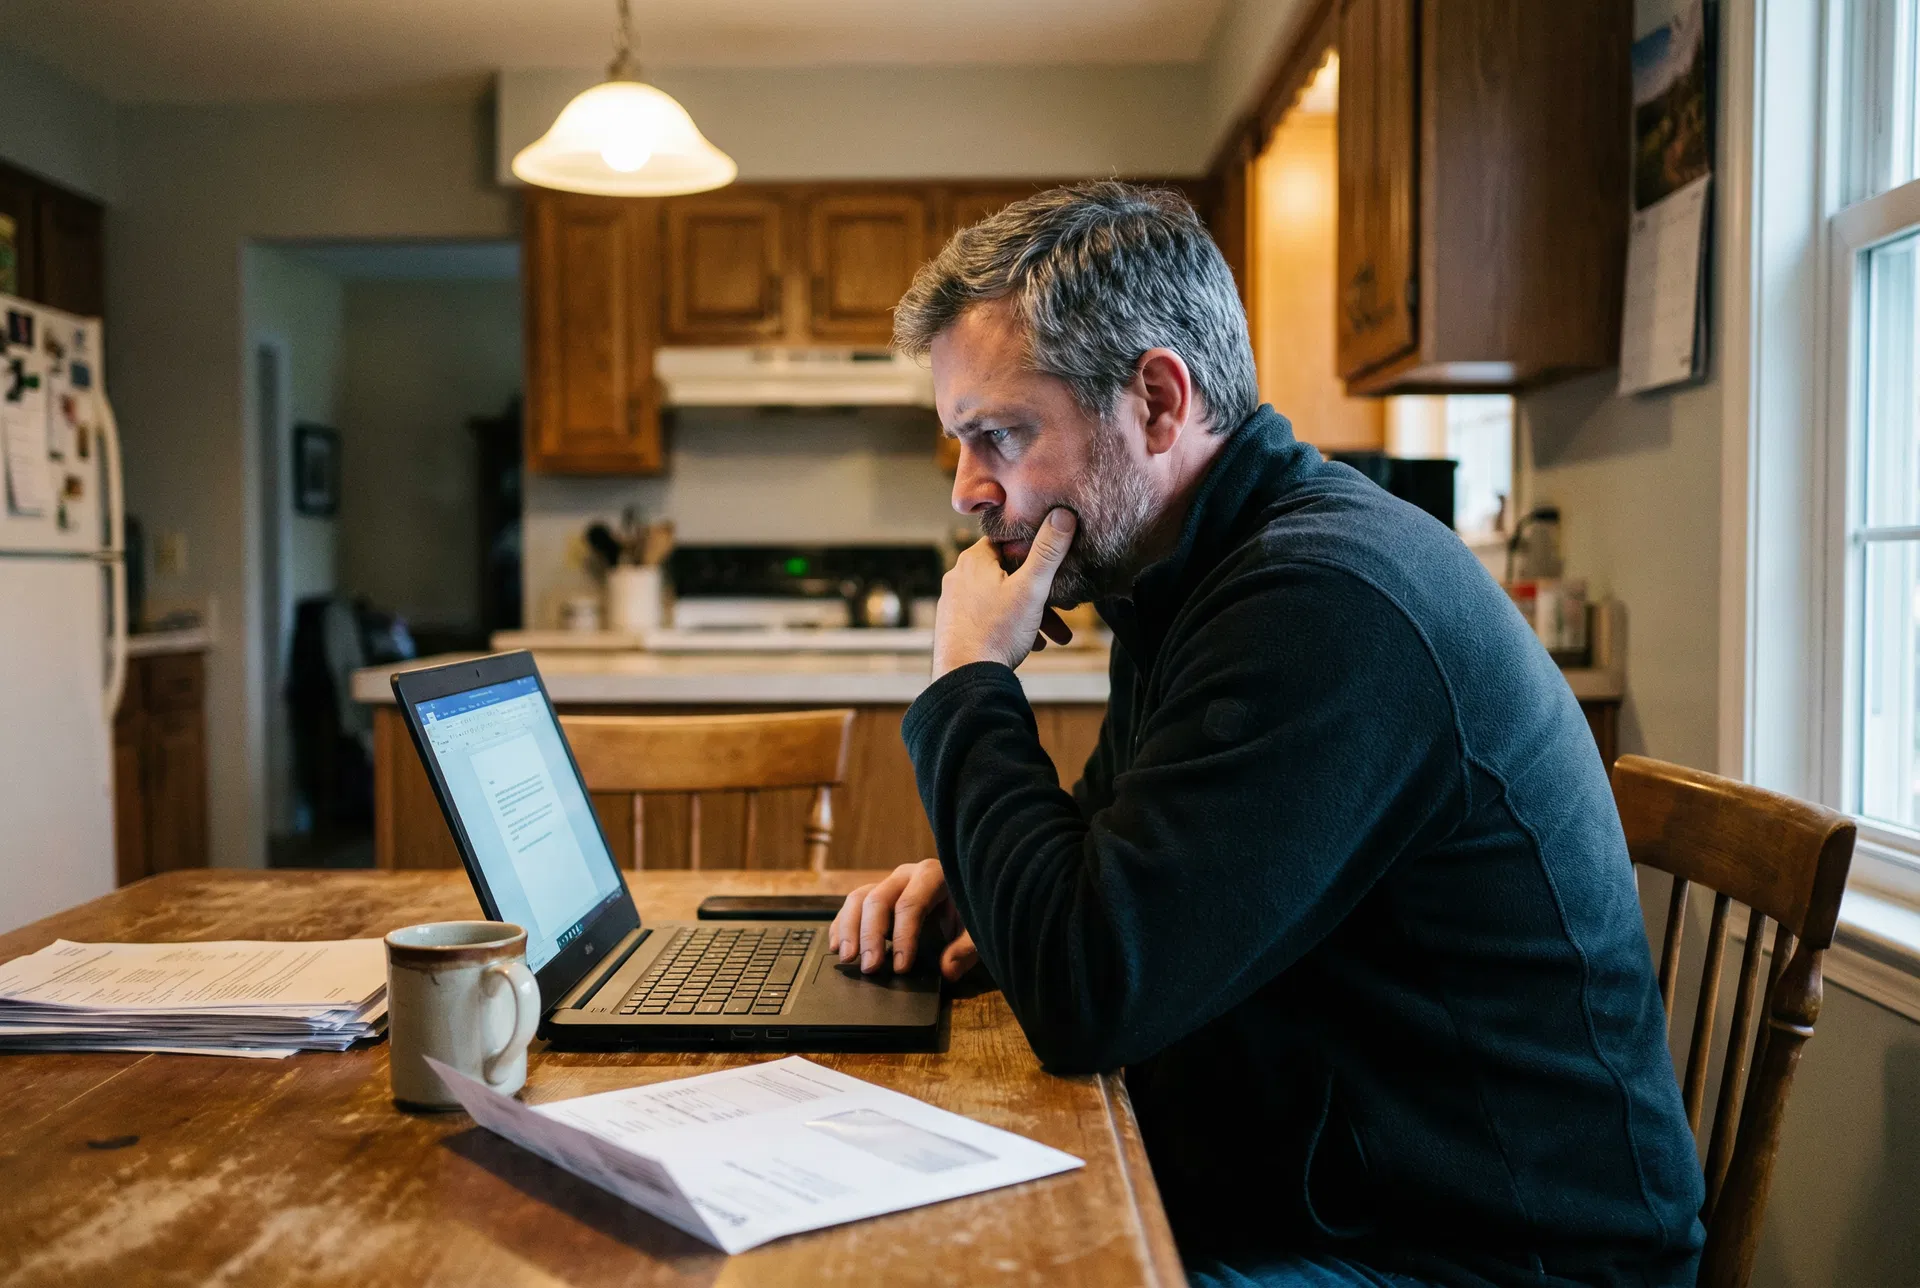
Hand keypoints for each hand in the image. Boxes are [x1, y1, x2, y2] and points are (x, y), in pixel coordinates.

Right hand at [830, 859, 978, 981]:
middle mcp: (906, 875)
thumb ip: (966, 948)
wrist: (967, 894)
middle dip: (870, 936)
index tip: (900, 967)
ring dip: (849, 929)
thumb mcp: (977, 928)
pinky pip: (852, 905)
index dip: (903, 937)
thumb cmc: (971, 910)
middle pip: (878, 900)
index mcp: (932, 876)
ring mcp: (888, 883)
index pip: (910, 905)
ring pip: (858, 898)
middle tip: (869, 968)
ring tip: (846, 958)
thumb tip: (948, 970)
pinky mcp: (877, 894)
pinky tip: (837, 947)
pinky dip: (841, 925)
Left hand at [933, 508, 1076, 678]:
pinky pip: (989, 618)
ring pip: (1002, 600)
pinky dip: (1011, 627)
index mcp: (974, 560)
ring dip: (1031, 616)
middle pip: (1008, 575)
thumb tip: (1062, 514)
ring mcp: (954, 603)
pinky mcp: (955, 626)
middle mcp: (958, 577)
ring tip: (1053, 637)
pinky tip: (1030, 645)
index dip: (1033, 552)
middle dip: (1041, 595)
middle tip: (1064, 614)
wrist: (967, 678)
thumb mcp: (1031, 588)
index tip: (1052, 567)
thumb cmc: (997, 632)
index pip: (1007, 541)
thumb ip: (1048, 551)